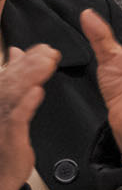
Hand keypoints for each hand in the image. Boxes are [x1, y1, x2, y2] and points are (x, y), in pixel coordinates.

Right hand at [0, 43, 58, 189]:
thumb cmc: (3, 141)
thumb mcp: (7, 107)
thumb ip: (12, 79)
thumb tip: (16, 53)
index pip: (8, 76)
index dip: (25, 60)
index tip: (43, 48)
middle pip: (10, 82)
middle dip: (30, 65)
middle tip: (49, 51)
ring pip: (12, 96)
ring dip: (30, 78)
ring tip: (46, 64)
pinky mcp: (8, 138)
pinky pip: (16, 119)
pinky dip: (26, 104)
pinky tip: (36, 92)